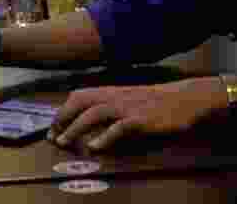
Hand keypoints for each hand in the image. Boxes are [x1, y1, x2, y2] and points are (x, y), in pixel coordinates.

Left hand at [48, 77, 226, 150]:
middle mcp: (115, 96)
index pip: (78, 96)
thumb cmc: (155, 102)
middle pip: (80, 102)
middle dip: (62, 118)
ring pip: (94, 113)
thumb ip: (109, 107)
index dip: (62, 111)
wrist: (184, 98)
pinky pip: (119, 127)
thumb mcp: (128, 100)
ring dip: (76, 127)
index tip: (52, 127)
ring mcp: (127, 106)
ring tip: (64, 142)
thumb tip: (88, 123)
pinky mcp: (141, 119)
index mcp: (110, 91)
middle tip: (53, 137)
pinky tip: (94, 147)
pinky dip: (105, 137)